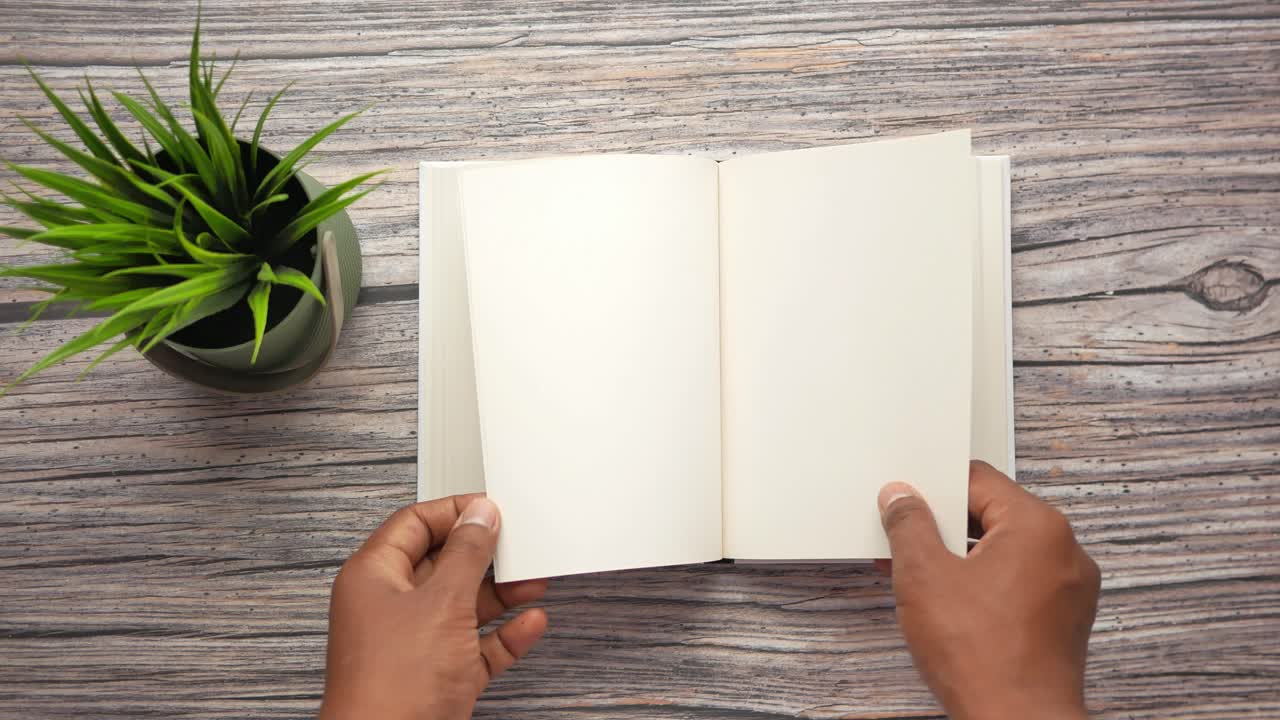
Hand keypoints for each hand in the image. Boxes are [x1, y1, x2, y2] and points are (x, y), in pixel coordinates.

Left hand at [320, 495, 548, 719]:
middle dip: (485, 556)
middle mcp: (390, 607)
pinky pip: (476, 646)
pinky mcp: (438, 677)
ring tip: (532, 580)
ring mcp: (415, 644)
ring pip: (463, 605)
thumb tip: (480, 516)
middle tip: (518, 543)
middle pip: (443, 564)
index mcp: (374, 577)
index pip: (414, 524)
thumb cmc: (393, 685)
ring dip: (501, 594)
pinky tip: (529, 623)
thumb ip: (467, 555)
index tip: (491, 508)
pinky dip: (504, 634)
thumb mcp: (442, 602)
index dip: (454, 512)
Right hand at [878, 461, 1099, 719]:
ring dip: (962, 558)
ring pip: (1006, 550)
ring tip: (925, 582)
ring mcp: (1069, 587)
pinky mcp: (1064, 617)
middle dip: (945, 528)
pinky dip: (986, 584)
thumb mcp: (923, 576)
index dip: (933, 490)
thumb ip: (909, 525)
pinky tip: (953, 606)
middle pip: (993, 514)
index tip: (905, 505)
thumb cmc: (984, 658)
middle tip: (908, 545)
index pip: (978, 480)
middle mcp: (1064, 550)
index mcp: (1038, 526)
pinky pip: (1020, 581)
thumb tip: (901, 499)